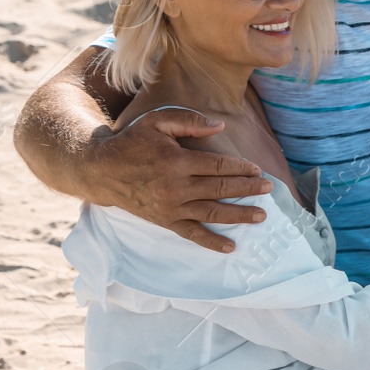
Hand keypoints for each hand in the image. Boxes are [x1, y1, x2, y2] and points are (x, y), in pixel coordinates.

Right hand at [85, 108, 269, 253]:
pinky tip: (231, 247)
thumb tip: (220, 126)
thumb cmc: (132, 142)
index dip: (240, 168)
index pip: (217, 166)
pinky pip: (192, 234)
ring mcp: (171, 207)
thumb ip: (188, 122)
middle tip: (268, 188)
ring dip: (239, 215)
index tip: (257, 169)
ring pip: (212, 213)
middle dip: (247, 189)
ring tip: (261, 215)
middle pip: (220, 189)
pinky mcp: (165, 221)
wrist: (100, 170)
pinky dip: (212, 242)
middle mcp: (176, 187)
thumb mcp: (156, 122)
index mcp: (177, 162)